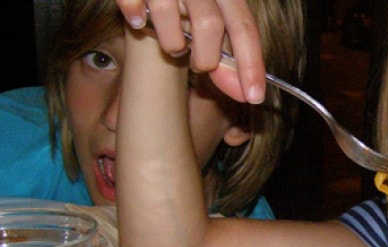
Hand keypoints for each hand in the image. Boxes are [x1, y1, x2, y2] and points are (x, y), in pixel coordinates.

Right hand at [115, 0, 265, 102]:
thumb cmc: (189, 4)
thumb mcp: (213, 20)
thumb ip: (228, 55)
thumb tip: (244, 93)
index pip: (245, 28)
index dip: (251, 64)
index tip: (254, 97)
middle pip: (209, 23)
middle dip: (206, 58)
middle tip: (200, 67)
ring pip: (169, 14)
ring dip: (171, 43)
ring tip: (172, 46)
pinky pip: (132, 1)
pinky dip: (135, 15)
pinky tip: (138, 21)